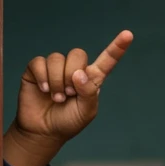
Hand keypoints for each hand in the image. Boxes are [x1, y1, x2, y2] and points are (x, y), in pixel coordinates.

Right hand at [3, 30, 133, 165]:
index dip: (117, 48)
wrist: (44, 130)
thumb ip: (88, 94)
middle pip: (78, 53)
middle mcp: (74, 70)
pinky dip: (42, 77)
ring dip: (58, 80)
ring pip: (57, 58)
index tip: (128, 35)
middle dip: (72, 74)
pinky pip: (39, 62)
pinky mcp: (36, 69)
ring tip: (57, 98)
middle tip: (69, 94)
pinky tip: (44, 90)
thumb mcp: (86, 112)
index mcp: (92, 80)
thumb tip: (79, 73)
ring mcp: (55, 68)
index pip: (106, 61)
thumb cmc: (69, 122)